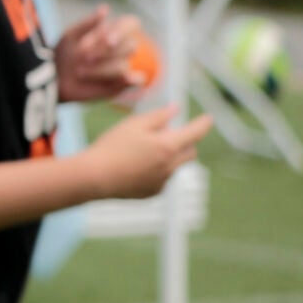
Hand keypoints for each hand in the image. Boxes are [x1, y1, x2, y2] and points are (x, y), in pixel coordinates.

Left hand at [55, 7, 146, 102]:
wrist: (55, 78)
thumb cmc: (64, 53)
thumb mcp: (70, 36)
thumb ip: (88, 24)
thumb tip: (106, 8)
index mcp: (111, 31)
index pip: (131, 24)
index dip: (123, 32)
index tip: (108, 40)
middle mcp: (120, 48)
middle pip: (130, 46)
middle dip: (105, 53)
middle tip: (83, 57)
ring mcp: (123, 65)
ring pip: (122, 65)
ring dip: (99, 70)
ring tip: (79, 71)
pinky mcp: (123, 83)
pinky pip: (130, 81)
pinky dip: (124, 80)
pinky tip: (114, 80)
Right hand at [81, 104, 211, 200]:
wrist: (94, 177)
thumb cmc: (111, 147)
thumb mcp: (133, 124)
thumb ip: (158, 116)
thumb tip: (175, 110)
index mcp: (167, 147)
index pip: (195, 133)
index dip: (203, 124)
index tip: (208, 118)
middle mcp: (170, 166)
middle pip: (190, 152)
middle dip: (185, 142)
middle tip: (166, 134)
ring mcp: (163, 182)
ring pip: (175, 165)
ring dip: (168, 156)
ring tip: (140, 152)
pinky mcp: (153, 192)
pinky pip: (162, 178)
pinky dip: (156, 170)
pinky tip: (133, 167)